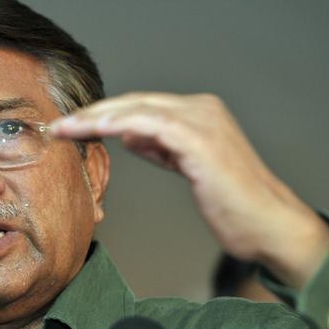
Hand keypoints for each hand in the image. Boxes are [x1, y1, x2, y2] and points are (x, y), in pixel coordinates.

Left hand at [50, 92, 328, 287]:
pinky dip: (120, 124)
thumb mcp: (188, 167)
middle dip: (92, 113)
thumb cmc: (232, 204)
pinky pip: (150, 124)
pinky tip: (96, 130)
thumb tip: (129, 134)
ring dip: (96, 118)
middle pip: (134, 102)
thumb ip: (161, 147)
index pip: (140, 106)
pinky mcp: (201, 139)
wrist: (269, 226)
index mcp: (199, 114)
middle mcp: (201, 109)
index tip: (74, 126)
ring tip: (66, 128)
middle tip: (59, 125)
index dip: (104, 114)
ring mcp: (203, 120)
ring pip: (137, 109)